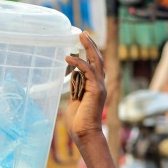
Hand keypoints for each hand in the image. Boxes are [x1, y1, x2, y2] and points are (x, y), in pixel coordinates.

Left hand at [63, 32, 105, 146]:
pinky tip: (68, 58)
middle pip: (97, 59)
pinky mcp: (95, 89)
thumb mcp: (74, 102)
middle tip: (83, 33)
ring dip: (88, 47)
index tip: (82, 43)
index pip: (94, 66)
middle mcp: (100, 84)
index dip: (89, 53)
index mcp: (95, 87)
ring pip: (95, 61)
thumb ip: (75, 89)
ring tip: (80, 36)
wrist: (84, 134)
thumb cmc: (78, 122)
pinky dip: (78, 63)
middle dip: (91, 45)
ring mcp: (99, 86)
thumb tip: (72, 78)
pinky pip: (87, 71)